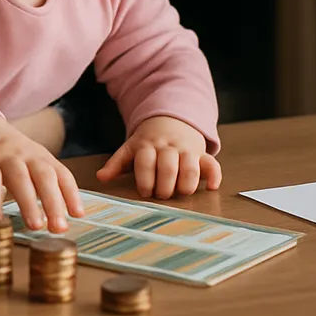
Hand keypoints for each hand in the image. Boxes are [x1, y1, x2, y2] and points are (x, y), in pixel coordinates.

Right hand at [0, 108, 84, 232]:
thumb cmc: (11, 158)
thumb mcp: (33, 167)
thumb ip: (47, 190)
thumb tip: (64, 219)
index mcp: (43, 158)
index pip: (62, 174)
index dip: (71, 194)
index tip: (78, 215)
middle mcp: (27, 155)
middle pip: (44, 176)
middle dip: (53, 202)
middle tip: (58, 227)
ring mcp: (4, 157)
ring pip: (19, 178)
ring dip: (29, 203)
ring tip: (35, 226)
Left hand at [96, 115, 221, 198]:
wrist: (171, 119)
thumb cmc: (149, 141)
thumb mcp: (131, 148)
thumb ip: (117, 163)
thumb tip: (100, 177)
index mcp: (148, 145)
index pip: (145, 162)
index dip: (145, 180)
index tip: (145, 192)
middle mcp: (168, 147)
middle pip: (168, 166)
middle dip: (165, 186)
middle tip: (162, 196)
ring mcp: (187, 150)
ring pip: (191, 166)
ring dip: (187, 183)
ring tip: (181, 193)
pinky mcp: (202, 154)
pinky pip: (212, 164)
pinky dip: (214, 176)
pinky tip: (211, 187)